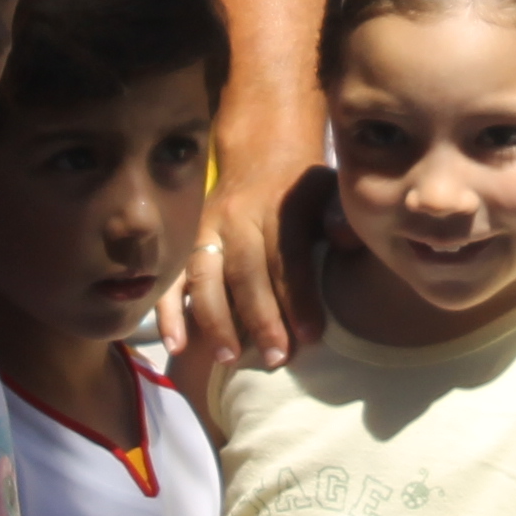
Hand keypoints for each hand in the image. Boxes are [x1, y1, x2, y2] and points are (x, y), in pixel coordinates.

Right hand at [188, 157, 333, 372]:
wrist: (261, 157)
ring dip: (215, 320)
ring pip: (206, 276)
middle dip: (260, 317)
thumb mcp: (330, 191)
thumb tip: (346, 242)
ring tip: (229, 358)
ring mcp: (207, 231)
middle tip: (275, 358)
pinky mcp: (186, 244)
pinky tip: (176, 346)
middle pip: (245, 270)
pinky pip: (172, 279)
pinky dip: (169, 313)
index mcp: (279, 205)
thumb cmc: (303, 190)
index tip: (310, 336)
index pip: (287, 254)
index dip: (298, 296)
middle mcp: (238, 217)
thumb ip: (340, 216)